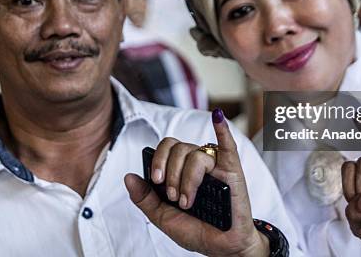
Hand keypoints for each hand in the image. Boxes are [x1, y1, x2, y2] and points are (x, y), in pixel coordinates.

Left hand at [124, 109, 268, 256]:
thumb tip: (128, 176)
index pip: (166, 148)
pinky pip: (227, 145)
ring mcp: (215, 165)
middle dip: (171, 172)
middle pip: (179, 148)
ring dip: (188, 178)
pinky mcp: (232, 170)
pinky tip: (217, 117)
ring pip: (197, 154)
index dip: (159, 159)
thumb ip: (145, 198)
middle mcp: (196, 164)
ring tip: (188, 200)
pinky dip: (222, 129)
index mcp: (180, 170)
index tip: (156, 179)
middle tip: (174, 196)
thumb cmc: (197, 231)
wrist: (222, 248)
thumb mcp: (163, 217)